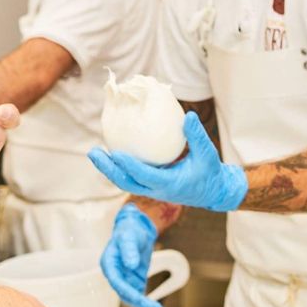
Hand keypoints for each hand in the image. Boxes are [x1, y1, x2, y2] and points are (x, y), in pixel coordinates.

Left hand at [88, 112, 247, 211]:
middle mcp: (156, 190)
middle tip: (93, 152)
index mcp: (169, 185)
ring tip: (95, 153)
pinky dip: (118, 167)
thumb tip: (188, 115)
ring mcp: (151, 190)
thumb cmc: (210, 171)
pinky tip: (111, 153)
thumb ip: (197, 135)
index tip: (116, 153)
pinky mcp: (150, 186)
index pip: (144, 176)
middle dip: (108, 169)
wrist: (213, 191)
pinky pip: (130, 178)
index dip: (129, 166)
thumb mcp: (208, 153)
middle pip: (126, 182)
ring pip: (125, 182)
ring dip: (109, 169)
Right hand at [100, 204, 161, 306]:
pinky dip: (146, 301)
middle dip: (138, 301)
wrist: (136, 231)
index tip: (140, 298)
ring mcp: (124, 279)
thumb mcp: (129, 237)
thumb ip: (129, 250)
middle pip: (124, 292)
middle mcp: (115, 274)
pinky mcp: (134, 281)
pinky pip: (138, 294)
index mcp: (109, 264)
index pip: (116, 281)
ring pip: (131, 296)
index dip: (127, 291)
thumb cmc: (129, 232)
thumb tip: (131, 265)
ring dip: (142, 304)